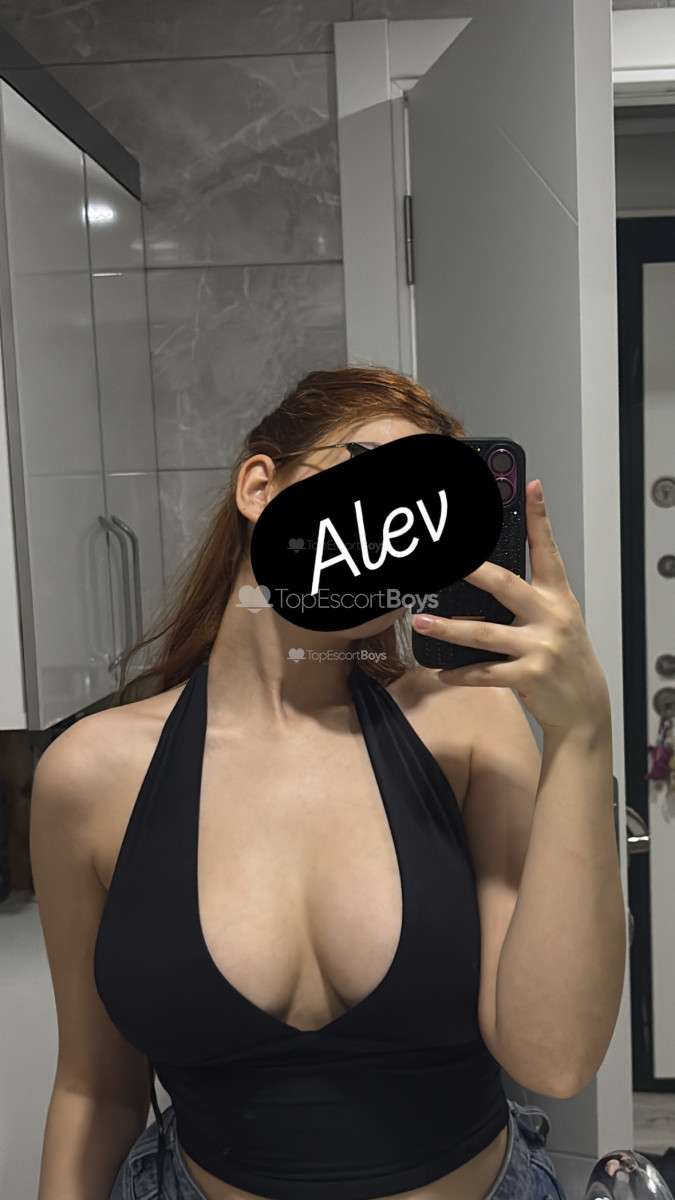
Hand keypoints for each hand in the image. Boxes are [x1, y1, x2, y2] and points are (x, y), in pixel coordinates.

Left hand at [411, 480, 610, 734]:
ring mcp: (540, 648)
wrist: (584, 706)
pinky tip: (442, 670)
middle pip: (506, 585)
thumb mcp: (557, 619)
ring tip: (421, 622)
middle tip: (448, 562)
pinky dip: (461, 672)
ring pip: (485, 634)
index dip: (540, 518)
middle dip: (474, 572)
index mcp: (557, 597)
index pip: (547, 550)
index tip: (530, 487)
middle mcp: (550, 618)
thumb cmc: (565, 658)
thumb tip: (487, 577)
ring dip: (449, 629)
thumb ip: (530, 597)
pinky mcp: (529, 676)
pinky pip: (486, 672)